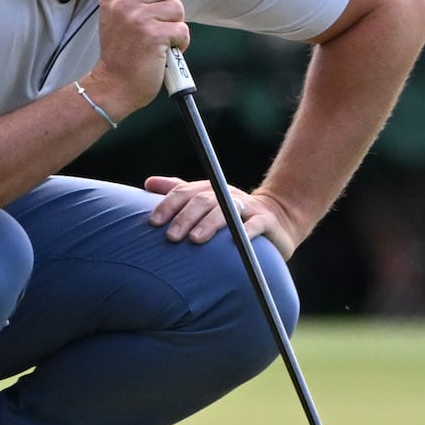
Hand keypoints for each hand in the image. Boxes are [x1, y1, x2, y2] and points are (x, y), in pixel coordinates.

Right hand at [92, 0, 189, 113]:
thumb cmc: (121, 53)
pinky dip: (180, 43)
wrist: (114, 86)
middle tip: (159, 21)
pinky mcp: (154, 36)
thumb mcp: (115, 17)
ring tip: (160, 39)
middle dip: (170, 2)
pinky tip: (165, 51)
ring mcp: (138, 19)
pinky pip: (182, 29)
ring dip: (175, 25)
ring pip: (177, 7)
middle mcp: (123, 4)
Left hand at [143, 176, 304, 252]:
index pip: (184, 192)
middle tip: (171, 237)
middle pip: (203, 201)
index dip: (168, 205)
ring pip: (227, 210)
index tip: (154, 223)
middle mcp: (226, 195)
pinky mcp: (266, 221)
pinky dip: (247, 231)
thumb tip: (148, 183)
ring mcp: (247, 207)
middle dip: (185, 217)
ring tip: (195, 239)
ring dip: (210, 224)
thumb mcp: (204, 201)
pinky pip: (256, 224)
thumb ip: (178, 192)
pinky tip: (236, 241)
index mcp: (209, 190)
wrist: (276, 219)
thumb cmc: (231, 215)